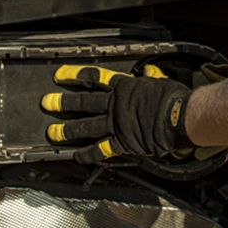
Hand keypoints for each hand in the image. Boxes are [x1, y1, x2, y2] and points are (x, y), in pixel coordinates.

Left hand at [42, 64, 193, 162]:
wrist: (179, 117)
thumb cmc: (173, 98)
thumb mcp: (161, 80)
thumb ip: (151, 76)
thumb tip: (150, 71)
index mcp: (124, 87)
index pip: (94, 77)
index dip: (74, 75)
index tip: (60, 75)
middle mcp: (115, 104)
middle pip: (83, 102)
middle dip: (63, 103)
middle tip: (47, 102)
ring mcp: (116, 124)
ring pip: (86, 126)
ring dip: (67, 130)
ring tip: (52, 132)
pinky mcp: (122, 142)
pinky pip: (100, 149)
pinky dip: (87, 154)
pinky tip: (76, 156)